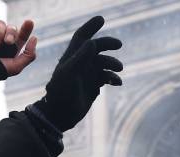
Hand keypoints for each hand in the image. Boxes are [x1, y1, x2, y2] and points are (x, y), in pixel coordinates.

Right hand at [0, 19, 37, 76]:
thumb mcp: (16, 67)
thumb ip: (29, 55)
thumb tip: (34, 38)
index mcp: (13, 48)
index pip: (21, 36)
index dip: (26, 28)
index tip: (29, 22)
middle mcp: (3, 41)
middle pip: (12, 28)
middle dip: (11, 33)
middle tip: (9, 42)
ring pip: (0, 24)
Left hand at [35, 16, 122, 131]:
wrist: (61, 115)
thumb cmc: (61, 93)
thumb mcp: (69, 74)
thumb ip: (80, 58)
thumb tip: (92, 43)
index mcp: (72, 57)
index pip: (82, 37)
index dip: (91, 27)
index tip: (101, 19)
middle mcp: (81, 63)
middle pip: (97, 47)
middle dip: (108, 44)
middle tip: (119, 45)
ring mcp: (88, 74)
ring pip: (104, 63)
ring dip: (113, 64)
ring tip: (118, 69)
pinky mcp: (94, 85)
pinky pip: (107, 77)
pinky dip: (114, 78)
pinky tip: (117, 82)